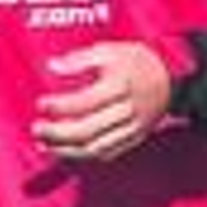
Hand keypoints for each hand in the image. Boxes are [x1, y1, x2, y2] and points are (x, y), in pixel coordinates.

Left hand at [33, 42, 173, 162]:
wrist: (169, 81)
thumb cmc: (137, 63)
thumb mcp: (110, 50)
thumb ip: (80, 59)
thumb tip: (53, 66)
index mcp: (122, 85)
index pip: (84, 101)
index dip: (59, 105)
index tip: (41, 103)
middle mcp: (128, 110)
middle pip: (87, 129)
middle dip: (57, 133)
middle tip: (37, 127)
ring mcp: (132, 128)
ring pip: (95, 148)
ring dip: (65, 150)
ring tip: (44, 143)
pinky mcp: (133, 139)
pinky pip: (105, 154)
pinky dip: (81, 156)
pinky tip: (63, 151)